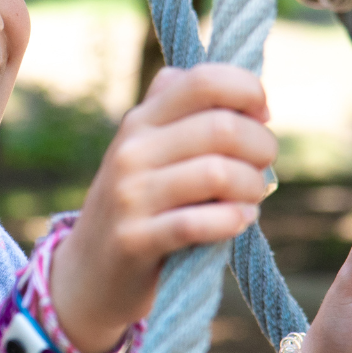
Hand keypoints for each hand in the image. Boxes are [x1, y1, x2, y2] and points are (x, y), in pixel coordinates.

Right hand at [49, 64, 276, 352]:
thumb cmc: (139, 207)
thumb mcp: (148, 151)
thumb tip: (247, 97)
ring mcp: (129, 195)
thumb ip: (184, 114)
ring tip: (250, 199)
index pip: (203, 80)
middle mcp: (131, 151)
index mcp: (140, 121)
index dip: (247, 90)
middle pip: (222, 127)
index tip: (261, 115)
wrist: (89, 272)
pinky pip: (198, 222)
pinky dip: (233, 221)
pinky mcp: (134, 239)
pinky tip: (240, 221)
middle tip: (262, 167)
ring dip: (252, 188)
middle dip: (261, 147)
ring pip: (218, 173)